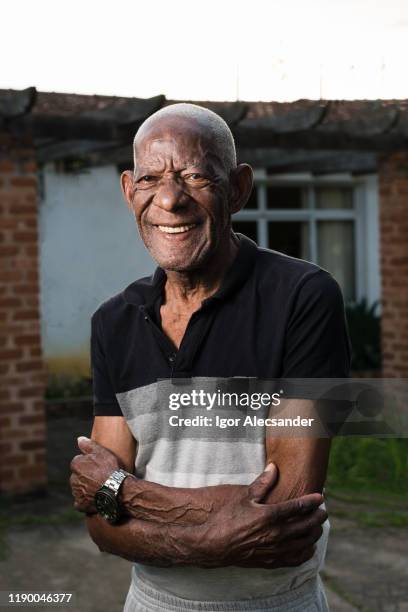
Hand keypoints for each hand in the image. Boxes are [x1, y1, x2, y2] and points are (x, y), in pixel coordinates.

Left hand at [70, 437, 120, 513]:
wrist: (117, 489)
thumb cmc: (110, 468)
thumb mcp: (101, 452)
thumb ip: (88, 445)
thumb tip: (79, 439)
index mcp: (76, 464)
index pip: (78, 461)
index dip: (89, 463)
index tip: (98, 466)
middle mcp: (73, 478)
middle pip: (77, 475)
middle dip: (85, 475)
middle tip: (99, 476)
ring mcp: (76, 492)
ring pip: (78, 488)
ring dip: (85, 487)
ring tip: (99, 487)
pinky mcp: (80, 504)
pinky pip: (80, 502)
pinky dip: (85, 500)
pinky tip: (94, 498)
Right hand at [192, 464, 326, 568]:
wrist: (214, 545)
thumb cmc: (228, 518)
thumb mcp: (244, 497)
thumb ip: (262, 483)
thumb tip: (274, 466)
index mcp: (270, 516)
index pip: (298, 508)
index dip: (312, 502)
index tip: (321, 497)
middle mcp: (276, 534)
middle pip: (306, 526)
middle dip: (317, 518)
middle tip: (323, 511)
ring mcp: (275, 550)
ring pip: (304, 543)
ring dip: (314, 534)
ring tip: (318, 527)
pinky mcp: (271, 562)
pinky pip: (295, 559)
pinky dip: (305, 553)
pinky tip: (308, 547)